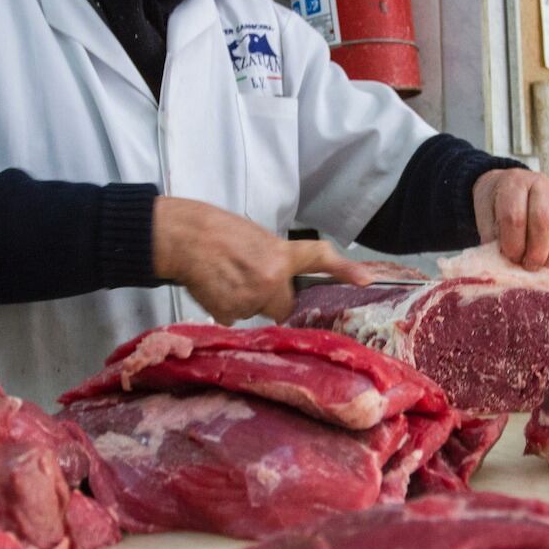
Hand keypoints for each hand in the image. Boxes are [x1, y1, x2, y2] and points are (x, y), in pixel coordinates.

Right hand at [153, 197, 370, 323]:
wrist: (181, 237)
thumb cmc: (215, 230)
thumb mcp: (256, 237)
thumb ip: (276, 261)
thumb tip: (281, 282)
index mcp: (280, 254)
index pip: (319, 259)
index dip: (345, 270)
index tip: (367, 280)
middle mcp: (271, 278)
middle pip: (282, 305)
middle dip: (270, 297)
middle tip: (247, 277)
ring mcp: (251, 299)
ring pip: (257, 312)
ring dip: (245, 301)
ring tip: (226, 277)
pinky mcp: (230, 312)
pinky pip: (236, 318)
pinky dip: (226, 307)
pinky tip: (215, 287)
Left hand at [472, 169, 548, 270]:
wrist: (512, 186)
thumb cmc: (497, 203)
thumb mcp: (485, 214)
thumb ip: (492, 237)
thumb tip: (502, 264)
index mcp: (514, 184)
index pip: (515, 216)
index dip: (512, 243)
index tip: (510, 257)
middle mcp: (541, 187)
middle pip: (544, 221)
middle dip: (535, 252)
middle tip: (527, 266)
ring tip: (537, 267)